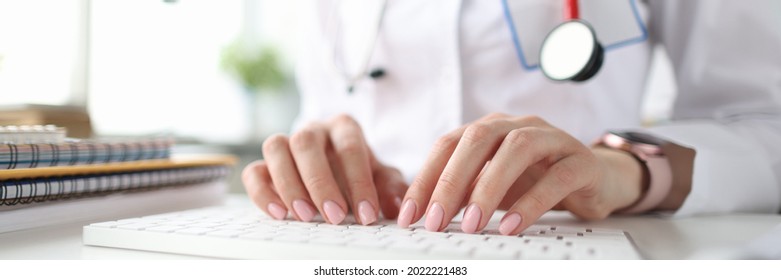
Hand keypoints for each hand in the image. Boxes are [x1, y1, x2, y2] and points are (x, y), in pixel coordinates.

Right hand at [242, 114, 406, 224]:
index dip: (358, 181)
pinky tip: (280, 214)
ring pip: (275, 148)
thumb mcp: (381, 178)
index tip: (367, 214)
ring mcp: (285, 144)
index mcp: (343, 127)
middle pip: (305, 142)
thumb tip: (397, 207)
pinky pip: (253, 171)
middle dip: (320, 182)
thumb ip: (390, 188)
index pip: (349, 146)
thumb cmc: (360, 174)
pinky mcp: (264, 165)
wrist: (338, 173)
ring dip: (289, 184)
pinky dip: (262, 193)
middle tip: (335, 216)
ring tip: (306, 217)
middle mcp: (312, 129)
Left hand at [396, 113, 644, 234]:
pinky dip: (530, 203)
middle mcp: (517, 126)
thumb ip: (464, 193)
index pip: (448, 145)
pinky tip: (511, 226)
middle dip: (449, 182)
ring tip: (471, 224)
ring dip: (488, 188)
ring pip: (516, 150)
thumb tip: (426, 215)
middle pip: (476, 140)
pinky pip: (555, 178)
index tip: (409, 215)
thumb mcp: (494, 187)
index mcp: (490, 129)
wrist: (596, 179)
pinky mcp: (580, 161)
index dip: (425, 179)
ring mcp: (551, 139)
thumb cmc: (537, 180)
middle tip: (434, 221)